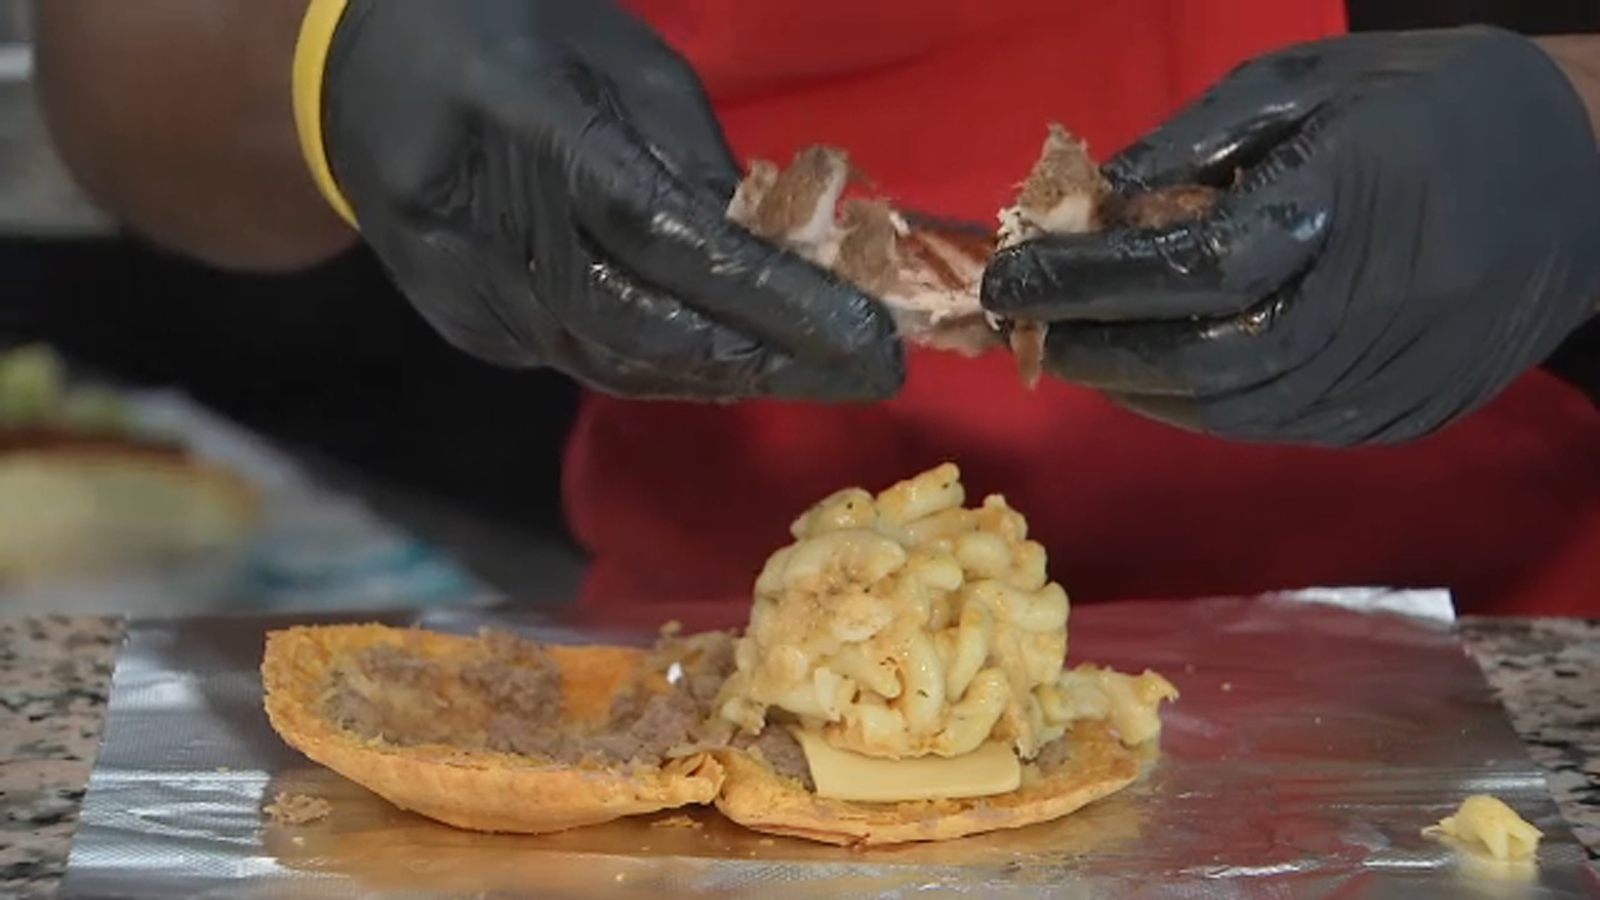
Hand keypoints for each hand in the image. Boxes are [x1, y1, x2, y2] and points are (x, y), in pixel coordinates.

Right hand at [313, 0, 901, 400]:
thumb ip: (694, 159)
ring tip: (813, 369)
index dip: (772, 299)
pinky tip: (726, 362)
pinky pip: (578, 362)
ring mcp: (461, 284)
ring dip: (724, 374)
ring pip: (613, 362)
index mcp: (529, 123)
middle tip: (864, 371)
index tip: (865, 338)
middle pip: (644, 325)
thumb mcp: (622, 59)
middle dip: (769, 359)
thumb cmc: (517, 36)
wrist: (364, 66)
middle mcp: (484, 221)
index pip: (667, 237)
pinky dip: (664, 368)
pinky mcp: (460, 321)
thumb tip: (777, 255)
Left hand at [981, 26, 1599, 443]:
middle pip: (1198, 357)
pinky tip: (1156, 380)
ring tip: (1079, 354)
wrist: (1591, 172)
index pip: (1187, 264)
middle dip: (1097, 346)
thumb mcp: (1311, 82)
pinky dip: (1198, 408)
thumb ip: (1196, 144)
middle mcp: (1373, 306)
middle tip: (1029, 328)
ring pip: (1232, 410)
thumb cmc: (1441, 103)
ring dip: (1138, 387)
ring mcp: (1395, 375)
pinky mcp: (1407, 414)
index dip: (1088, 279)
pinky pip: (1276, 426)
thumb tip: (1096, 200)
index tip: (1016, 278)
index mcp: (1349, 203)